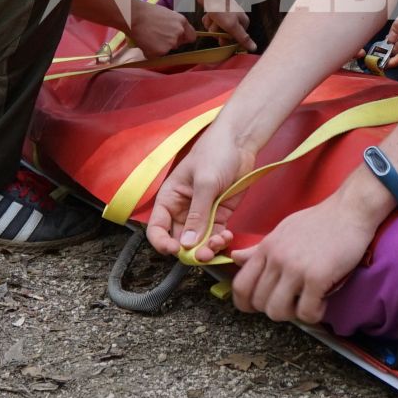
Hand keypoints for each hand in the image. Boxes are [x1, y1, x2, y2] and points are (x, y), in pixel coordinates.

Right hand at [126, 0, 195, 58]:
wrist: (134, 16)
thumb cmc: (147, 12)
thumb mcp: (167, 14)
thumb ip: (174, 24)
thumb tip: (175, 33)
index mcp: (182, 22)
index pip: (191, 37)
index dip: (184, 38)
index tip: (177, 39)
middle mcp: (179, 33)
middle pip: (178, 44)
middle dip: (169, 42)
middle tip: (157, 36)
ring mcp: (171, 43)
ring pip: (167, 50)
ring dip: (160, 47)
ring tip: (149, 38)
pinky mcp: (161, 52)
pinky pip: (157, 55)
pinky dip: (151, 52)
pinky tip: (145, 43)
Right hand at [147, 126, 258, 256]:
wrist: (240, 142)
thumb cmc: (215, 153)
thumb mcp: (205, 182)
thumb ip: (197, 214)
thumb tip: (187, 243)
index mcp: (170, 199)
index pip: (157, 227)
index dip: (162, 242)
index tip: (174, 250)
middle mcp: (183, 210)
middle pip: (180, 240)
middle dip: (191, 251)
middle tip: (204, 254)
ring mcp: (202, 214)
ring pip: (199, 241)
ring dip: (208, 248)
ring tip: (219, 243)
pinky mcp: (219, 215)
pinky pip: (215, 235)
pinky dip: (220, 240)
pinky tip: (227, 237)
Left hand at [192, 0, 255, 49]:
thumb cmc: (221, 8)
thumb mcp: (232, 26)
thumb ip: (243, 38)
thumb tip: (254, 48)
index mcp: (244, 22)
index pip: (236, 39)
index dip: (227, 39)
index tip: (221, 37)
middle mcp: (237, 19)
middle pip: (226, 35)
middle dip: (218, 31)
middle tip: (216, 23)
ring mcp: (227, 16)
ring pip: (217, 29)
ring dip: (212, 25)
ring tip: (212, 16)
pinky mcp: (218, 13)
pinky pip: (212, 23)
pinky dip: (208, 20)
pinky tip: (208, 14)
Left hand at [229, 194, 380, 322]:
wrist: (351, 210)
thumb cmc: (320, 220)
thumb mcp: (283, 230)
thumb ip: (260, 248)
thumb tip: (235, 258)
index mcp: (267, 248)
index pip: (240, 285)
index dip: (245, 303)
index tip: (258, 307)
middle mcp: (277, 258)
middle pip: (259, 302)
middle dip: (275, 309)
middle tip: (293, 302)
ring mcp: (295, 268)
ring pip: (277, 311)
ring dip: (293, 314)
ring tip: (308, 302)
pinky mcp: (317, 277)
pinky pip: (306, 312)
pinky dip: (314, 314)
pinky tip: (323, 301)